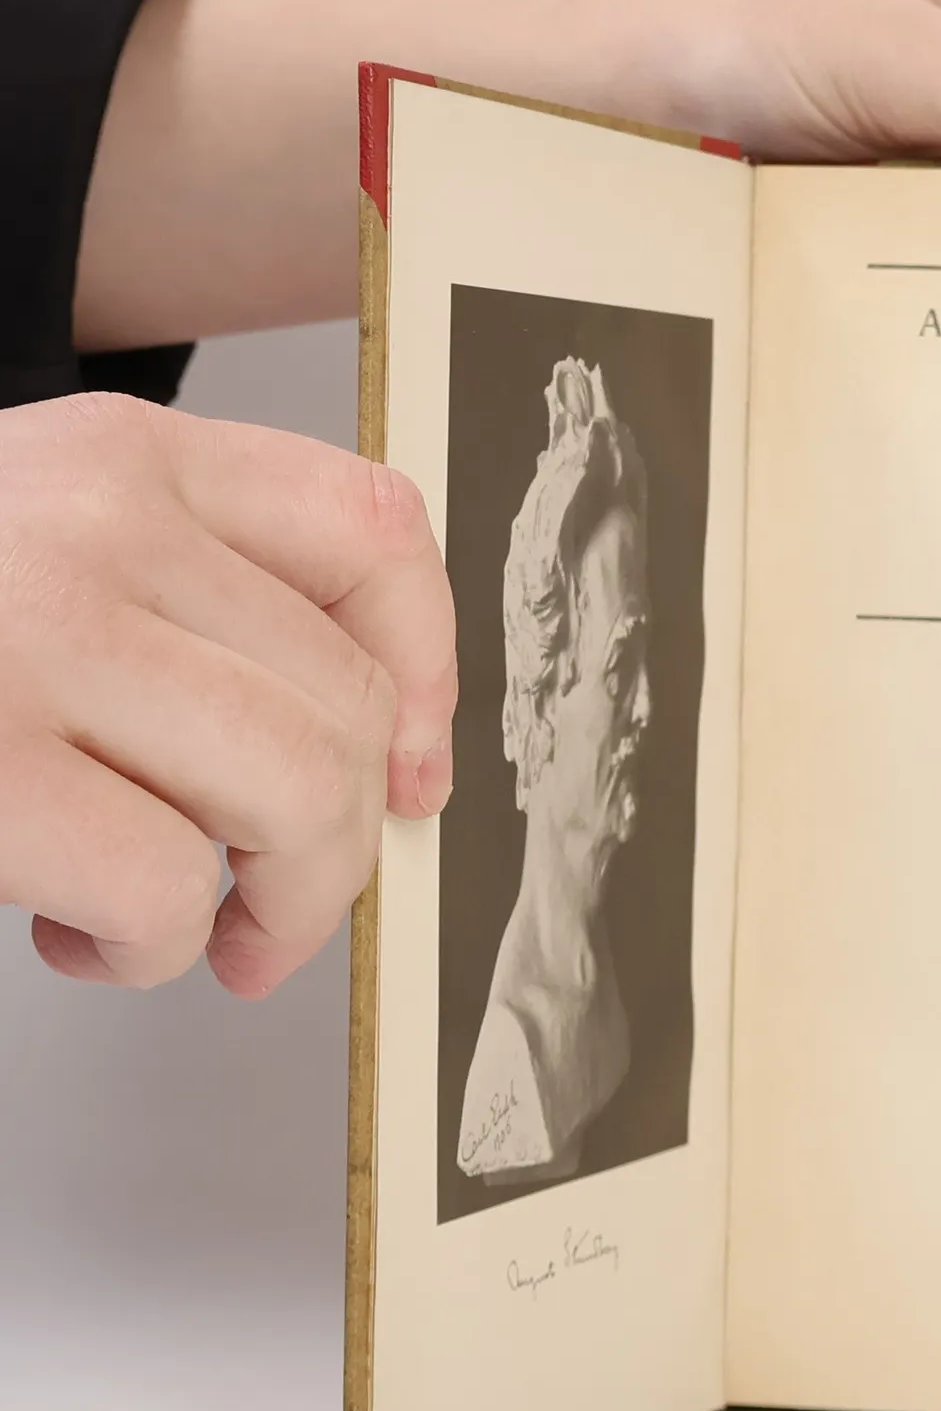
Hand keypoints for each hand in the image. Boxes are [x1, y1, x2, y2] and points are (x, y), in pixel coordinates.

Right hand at [0, 395, 455, 994]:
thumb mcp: (50, 555)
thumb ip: (204, 609)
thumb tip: (395, 757)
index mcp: (122, 457)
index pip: (375, 530)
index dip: (430, 674)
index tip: (414, 772)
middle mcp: (90, 524)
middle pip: (351, 703)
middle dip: (342, 846)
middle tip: (273, 900)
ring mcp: (28, 637)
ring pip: (301, 795)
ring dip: (277, 905)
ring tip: (196, 926)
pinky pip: (170, 890)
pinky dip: (155, 953)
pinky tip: (84, 940)